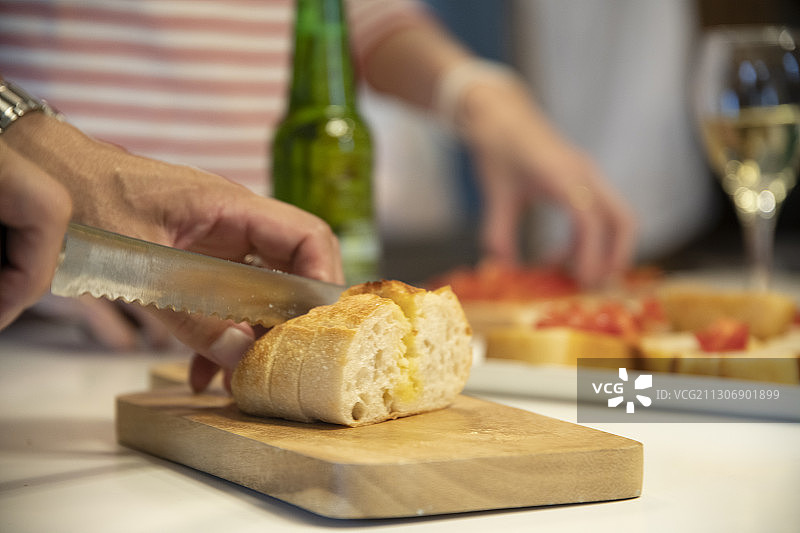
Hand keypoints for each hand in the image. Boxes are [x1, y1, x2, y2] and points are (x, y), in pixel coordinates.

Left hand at [3, 114, 342, 389]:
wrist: (51, 184)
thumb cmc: (89, 199)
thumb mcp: (138, 264)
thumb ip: (190, 312)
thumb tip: (240, 354)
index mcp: (231, 207)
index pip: (307, 236)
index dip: (323, 279)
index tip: (316, 325)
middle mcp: (234, 227)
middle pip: (290, 273)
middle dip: (288, 323)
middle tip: (279, 364)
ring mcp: (218, 248)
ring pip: (258, 296)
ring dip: (252, 339)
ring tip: (235, 382)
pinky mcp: (198, 267)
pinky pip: (226, 305)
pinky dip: (220, 339)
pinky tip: (203, 371)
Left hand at [456, 74, 636, 286]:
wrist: (502, 114)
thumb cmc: (499, 148)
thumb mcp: (495, 193)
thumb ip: (499, 233)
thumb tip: (502, 269)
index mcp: (564, 176)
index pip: (591, 220)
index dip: (590, 254)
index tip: (581, 280)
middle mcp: (585, 175)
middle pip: (623, 219)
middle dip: (617, 256)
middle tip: (595, 285)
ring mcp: (588, 176)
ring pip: (616, 217)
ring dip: (604, 250)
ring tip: (573, 276)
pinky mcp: (584, 180)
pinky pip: (600, 214)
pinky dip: (588, 239)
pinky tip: (560, 257)